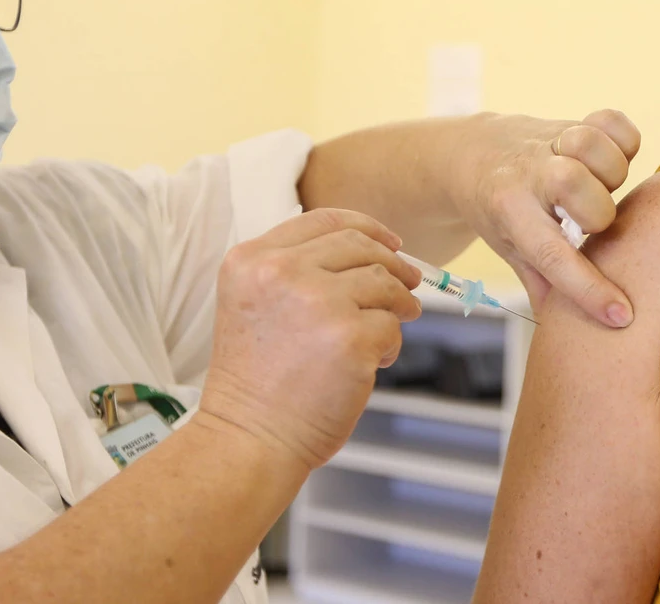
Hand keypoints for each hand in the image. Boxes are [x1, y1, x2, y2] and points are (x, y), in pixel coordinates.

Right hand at [199, 209, 422, 469]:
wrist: (250, 439)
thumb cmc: (256, 383)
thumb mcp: (253, 304)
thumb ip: (296, 272)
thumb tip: (374, 256)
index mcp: (252, 260)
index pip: (323, 220)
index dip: (367, 228)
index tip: (390, 243)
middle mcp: (282, 273)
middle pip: (359, 246)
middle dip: (393, 264)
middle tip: (409, 284)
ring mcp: (319, 303)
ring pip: (383, 283)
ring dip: (398, 305)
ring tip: (390, 329)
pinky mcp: (351, 339)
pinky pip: (392, 325)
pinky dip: (391, 344)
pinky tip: (375, 362)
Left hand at [452, 110, 640, 326]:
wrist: (472, 155)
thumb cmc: (499, 211)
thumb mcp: (509, 249)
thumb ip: (543, 284)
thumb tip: (570, 333)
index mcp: (509, 213)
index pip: (553, 256)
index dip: (589, 289)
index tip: (621, 314)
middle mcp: (529, 174)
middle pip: (579, 190)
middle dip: (597, 215)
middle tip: (589, 224)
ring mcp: (550, 143)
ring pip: (594, 148)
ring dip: (610, 172)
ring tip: (601, 188)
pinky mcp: (570, 123)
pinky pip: (612, 122)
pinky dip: (622, 140)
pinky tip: (612, 160)